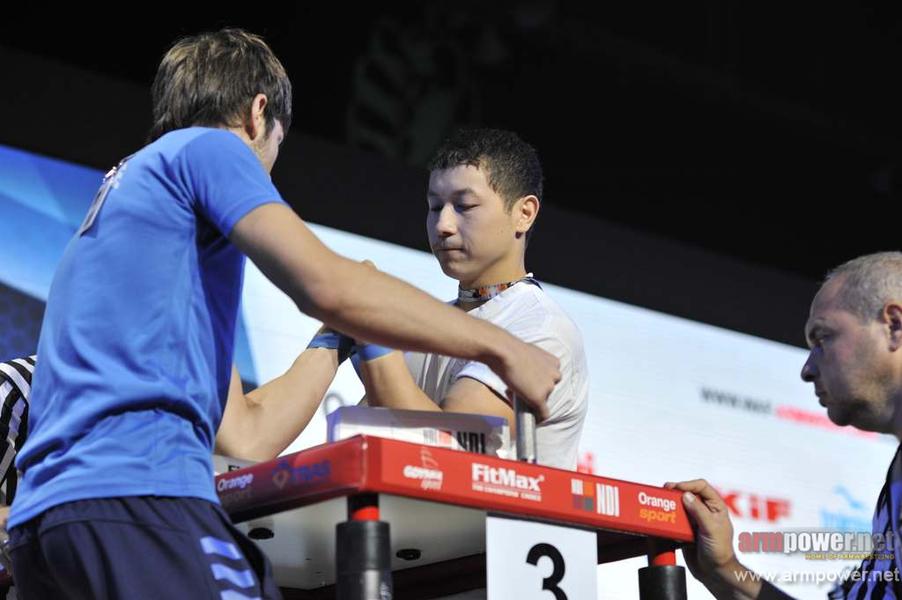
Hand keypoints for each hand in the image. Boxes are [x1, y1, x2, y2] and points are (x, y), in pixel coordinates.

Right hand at [496, 340, 559, 421]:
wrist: (503, 351)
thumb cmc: (510, 348)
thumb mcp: (528, 352)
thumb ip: (532, 363)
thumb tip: (523, 371)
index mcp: (554, 362)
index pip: (551, 377)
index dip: (538, 381)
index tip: (528, 382)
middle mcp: (555, 375)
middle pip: (548, 389)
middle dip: (535, 390)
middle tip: (518, 387)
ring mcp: (548, 387)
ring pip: (543, 401)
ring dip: (531, 400)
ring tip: (514, 393)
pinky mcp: (539, 398)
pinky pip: (543, 414)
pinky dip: (538, 418)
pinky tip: (533, 421)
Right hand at [663, 479, 759, 598]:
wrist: (713, 572)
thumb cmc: (720, 552)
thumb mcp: (711, 529)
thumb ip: (699, 511)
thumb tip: (686, 495)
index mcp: (716, 506)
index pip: (701, 486)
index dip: (688, 484)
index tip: (675, 488)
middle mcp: (704, 511)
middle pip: (687, 494)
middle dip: (675, 492)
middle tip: (662, 493)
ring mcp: (694, 520)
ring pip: (679, 506)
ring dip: (669, 505)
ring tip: (659, 505)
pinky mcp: (684, 530)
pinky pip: (674, 520)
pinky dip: (667, 518)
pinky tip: (661, 519)